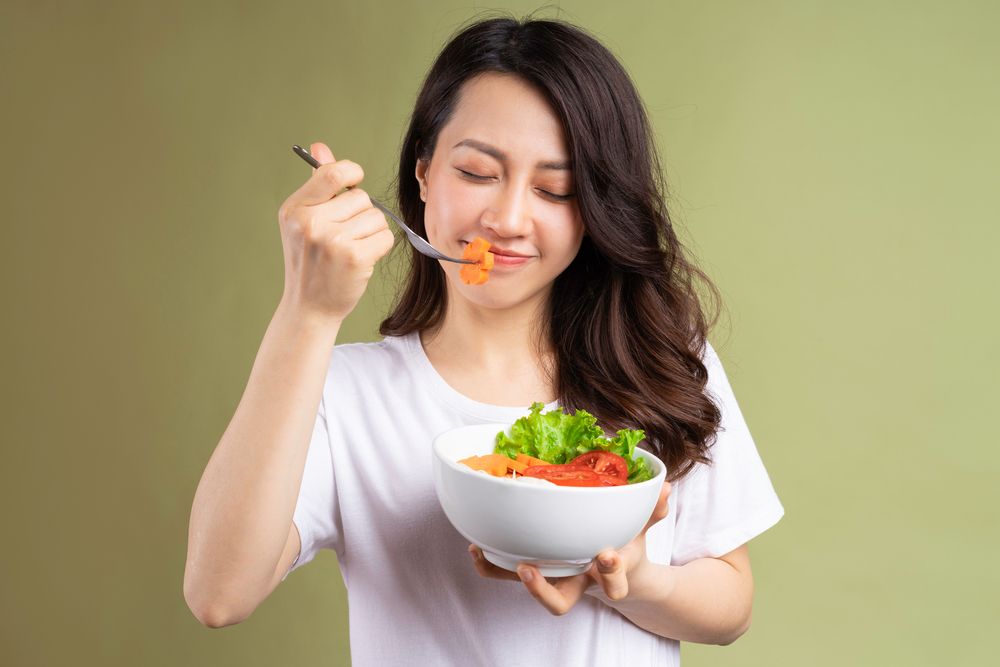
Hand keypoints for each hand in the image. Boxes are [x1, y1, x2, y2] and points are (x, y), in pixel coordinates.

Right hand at [276, 142, 394, 322]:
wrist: (309, 307)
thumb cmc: (310, 262)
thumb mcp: (303, 221)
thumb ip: (316, 185)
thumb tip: (321, 146)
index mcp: (295, 209)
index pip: (333, 173)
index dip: (351, 173)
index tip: (355, 181)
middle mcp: (310, 223)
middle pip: (361, 197)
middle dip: (361, 213)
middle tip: (345, 235)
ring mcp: (332, 241)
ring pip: (376, 216)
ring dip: (371, 231)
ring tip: (351, 248)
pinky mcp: (354, 258)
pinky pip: (384, 236)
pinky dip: (379, 246)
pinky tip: (362, 259)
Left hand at [469, 481, 671, 614]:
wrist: (620, 577)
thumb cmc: (628, 547)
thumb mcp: (643, 529)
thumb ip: (653, 509)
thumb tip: (665, 486)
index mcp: (608, 572)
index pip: (614, 581)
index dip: (611, 572)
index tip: (606, 555)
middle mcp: (578, 583)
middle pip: (560, 602)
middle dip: (543, 590)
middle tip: (528, 568)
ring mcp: (555, 580)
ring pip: (529, 589)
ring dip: (506, 575)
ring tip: (484, 554)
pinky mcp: (537, 571)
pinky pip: (509, 573)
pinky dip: (492, 563)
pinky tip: (476, 545)